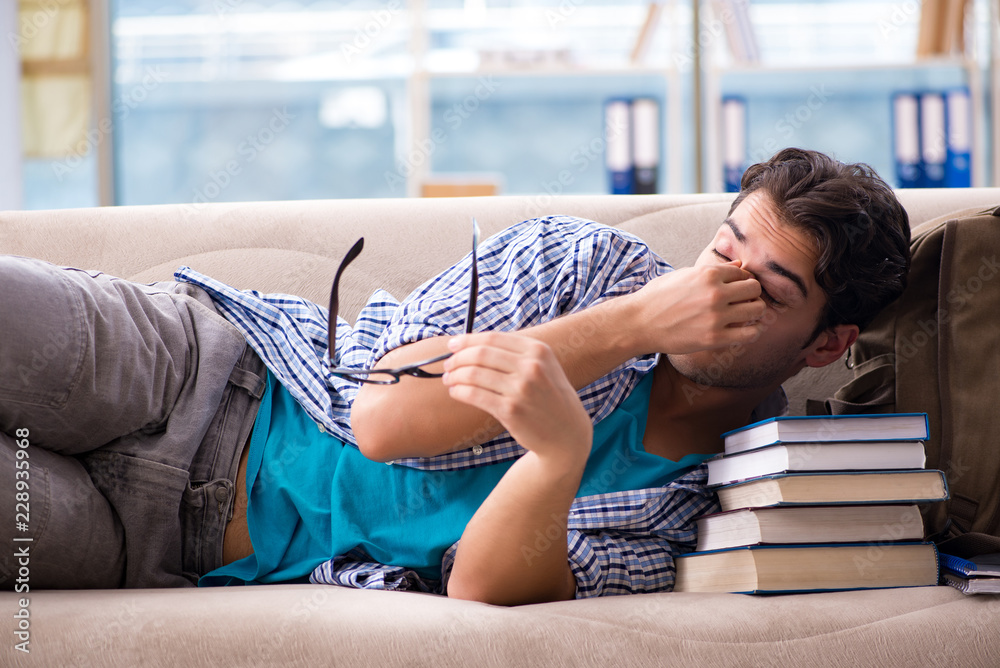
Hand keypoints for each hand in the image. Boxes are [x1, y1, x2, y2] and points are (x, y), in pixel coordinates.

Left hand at [442, 332, 591, 467]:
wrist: (566, 433)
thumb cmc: (549, 397)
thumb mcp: (544, 366)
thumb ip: (515, 352)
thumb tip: (474, 344)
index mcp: (538, 350)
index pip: (492, 338)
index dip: (467, 340)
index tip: (453, 345)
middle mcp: (531, 367)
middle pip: (480, 354)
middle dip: (458, 358)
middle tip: (447, 365)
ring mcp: (521, 388)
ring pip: (474, 374)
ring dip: (455, 376)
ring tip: (449, 380)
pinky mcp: (511, 410)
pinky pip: (474, 395)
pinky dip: (459, 391)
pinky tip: (455, 392)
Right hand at [622, 261, 764, 354]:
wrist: (639, 323)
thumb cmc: (658, 298)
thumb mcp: (683, 275)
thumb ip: (713, 271)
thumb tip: (739, 266)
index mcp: (708, 274)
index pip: (743, 272)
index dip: (742, 280)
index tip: (736, 289)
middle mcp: (715, 293)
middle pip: (754, 289)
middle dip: (751, 294)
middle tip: (743, 302)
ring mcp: (716, 317)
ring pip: (757, 310)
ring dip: (754, 312)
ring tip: (744, 316)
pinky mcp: (715, 338)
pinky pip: (750, 334)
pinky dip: (752, 332)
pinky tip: (744, 331)